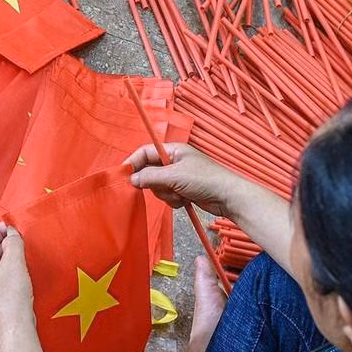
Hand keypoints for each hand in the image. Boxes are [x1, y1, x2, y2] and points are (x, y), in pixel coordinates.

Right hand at [125, 143, 245, 218]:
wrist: (227, 197)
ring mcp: (178, 177)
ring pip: (158, 187)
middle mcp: (174, 161)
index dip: (133, 163)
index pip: (145, 152)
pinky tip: (185, 200)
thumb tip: (132, 179)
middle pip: (150, 172)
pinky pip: (168, 196)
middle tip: (165, 188)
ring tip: (181, 195)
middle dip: (156, 184)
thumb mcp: (175, 176)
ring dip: (167, 194)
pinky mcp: (183, 190)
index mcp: (173, 150)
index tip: (124, 176)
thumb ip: (151, 176)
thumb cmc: (204, 180)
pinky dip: (174, 200)